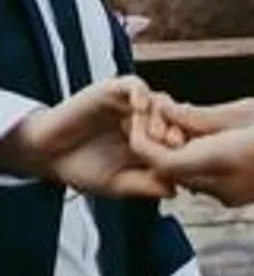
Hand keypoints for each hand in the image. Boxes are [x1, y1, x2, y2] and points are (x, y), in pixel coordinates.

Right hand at [0, 77, 172, 197]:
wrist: (45, 155)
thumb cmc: (81, 169)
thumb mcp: (116, 184)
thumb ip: (143, 185)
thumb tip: (175, 191)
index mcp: (149, 141)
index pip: (179, 137)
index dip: (186, 148)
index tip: (187, 162)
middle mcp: (143, 120)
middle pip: (174, 117)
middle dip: (179, 130)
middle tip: (177, 145)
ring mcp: (129, 104)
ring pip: (158, 100)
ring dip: (161, 116)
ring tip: (157, 134)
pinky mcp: (111, 90)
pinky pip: (134, 85)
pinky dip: (141, 93)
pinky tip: (140, 108)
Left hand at [131, 97, 253, 206]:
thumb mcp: (246, 110)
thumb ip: (202, 116)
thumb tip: (167, 111)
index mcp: (221, 161)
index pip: (161, 161)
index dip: (144, 140)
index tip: (145, 117)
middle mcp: (219, 187)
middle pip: (169, 170)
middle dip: (161, 142)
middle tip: (167, 111)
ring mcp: (227, 196)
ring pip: (184, 176)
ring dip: (179, 151)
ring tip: (190, 119)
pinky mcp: (235, 198)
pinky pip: (203, 180)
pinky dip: (197, 161)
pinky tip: (211, 137)